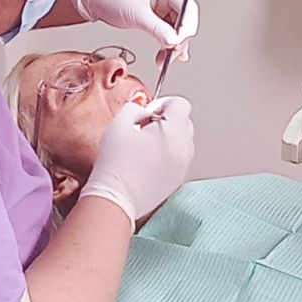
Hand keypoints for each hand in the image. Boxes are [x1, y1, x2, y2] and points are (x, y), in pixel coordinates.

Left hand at [68, 0, 199, 56]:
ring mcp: (161, 7)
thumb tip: (174, 42)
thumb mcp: (136, 14)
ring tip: (163, 60)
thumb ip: (157, 29)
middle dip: (179, 40)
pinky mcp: (154, 17)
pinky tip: (166, 56)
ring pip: (176, 30)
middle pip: (184, 21)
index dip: (187, 27)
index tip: (179, 43)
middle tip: (171, 55)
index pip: (188, 8)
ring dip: (172, 46)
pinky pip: (166, 32)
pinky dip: (166, 45)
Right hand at [81, 98, 195, 226]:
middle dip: (167, 121)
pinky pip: (178, 160)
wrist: (116, 198)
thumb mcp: (118, 124)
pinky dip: (167, 156)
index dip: (163, 104)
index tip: (150, 112)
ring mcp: (182, 166)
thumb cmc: (115, 164)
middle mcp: (183, 148)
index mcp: (172, 131)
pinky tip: (147, 162)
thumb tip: (145, 112)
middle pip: (185, 122)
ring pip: (183, 142)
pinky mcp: (177, 180)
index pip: (180, 104)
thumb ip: (135, 109)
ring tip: (145, 146)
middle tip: (145, 128)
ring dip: (168, 139)